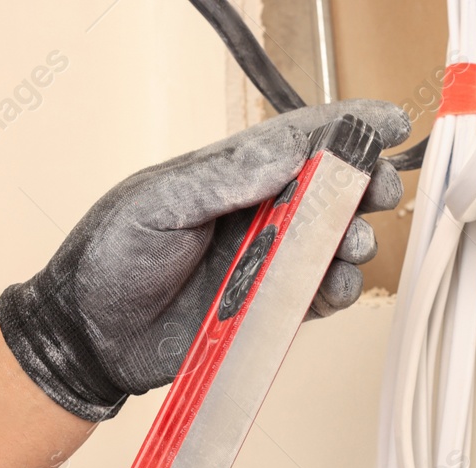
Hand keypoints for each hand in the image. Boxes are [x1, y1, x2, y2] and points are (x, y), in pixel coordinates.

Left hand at [0, 99, 409, 419]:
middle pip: (329, 192)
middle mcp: (255, 216)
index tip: (388, 124)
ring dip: (354, 241)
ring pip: (331, 246)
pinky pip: (317, 297)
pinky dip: (336, 290)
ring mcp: (264, 264)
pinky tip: (337, 285)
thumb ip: (222, 179)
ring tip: (353, 244)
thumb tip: (283, 152)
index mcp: (230, 177)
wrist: (88, 335)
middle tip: (379, 191)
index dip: (346, 130)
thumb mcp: (157, 204)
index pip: (298, 142)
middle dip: (363, 187)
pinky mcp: (267, 311)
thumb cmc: (108, 260)